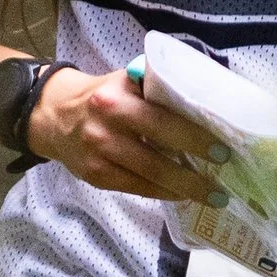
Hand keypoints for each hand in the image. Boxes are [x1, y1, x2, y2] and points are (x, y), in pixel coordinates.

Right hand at [26, 63, 222, 200]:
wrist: (54, 115)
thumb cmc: (103, 95)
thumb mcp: (126, 80)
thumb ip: (157, 88)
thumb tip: (206, 99)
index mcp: (117, 98)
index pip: (163, 120)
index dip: (194, 138)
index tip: (222, 150)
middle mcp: (106, 128)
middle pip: (157, 157)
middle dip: (192, 174)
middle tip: (222, 184)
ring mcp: (99, 156)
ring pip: (147, 178)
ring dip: (182, 189)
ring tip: (210, 195)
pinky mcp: (95, 176)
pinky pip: (135, 188)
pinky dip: (161, 192)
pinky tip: (181, 194)